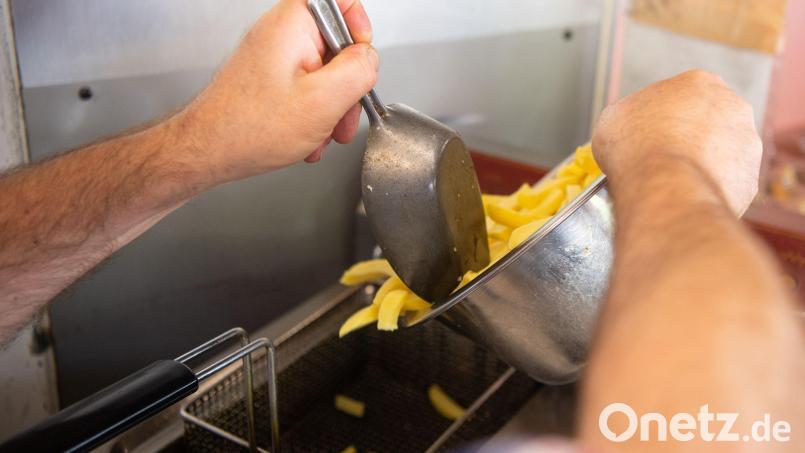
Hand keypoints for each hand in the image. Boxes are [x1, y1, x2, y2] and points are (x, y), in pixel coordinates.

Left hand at [179, 0, 377, 181]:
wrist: (207, 152)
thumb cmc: (249, 128)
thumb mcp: (323, 101)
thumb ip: (359, 71)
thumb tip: (370, 59)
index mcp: (292, 25)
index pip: (339, 2)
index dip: (358, 28)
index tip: (361, 58)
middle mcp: (281, 34)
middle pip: (337, 46)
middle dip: (346, 87)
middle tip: (342, 114)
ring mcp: (274, 58)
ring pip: (324, 75)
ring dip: (330, 109)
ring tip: (321, 133)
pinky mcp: (270, 80)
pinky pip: (306, 90)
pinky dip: (312, 116)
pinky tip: (305, 137)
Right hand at [592, 70, 761, 214]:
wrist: (664, 188)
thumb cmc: (637, 148)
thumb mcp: (614, 118)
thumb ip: (631, 115)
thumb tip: (631, 127)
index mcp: (699, 82)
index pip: (682, 97)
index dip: (662, 118)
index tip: (649, 134)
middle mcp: (732, 106)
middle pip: (708, 122)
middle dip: (690, 138)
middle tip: (663, 157)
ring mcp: (746, 143)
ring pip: (722, 153)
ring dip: (702, 164)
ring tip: (674, 180)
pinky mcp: (749, 178)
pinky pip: (726, 184)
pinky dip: (709, 189)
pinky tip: (687, 194)